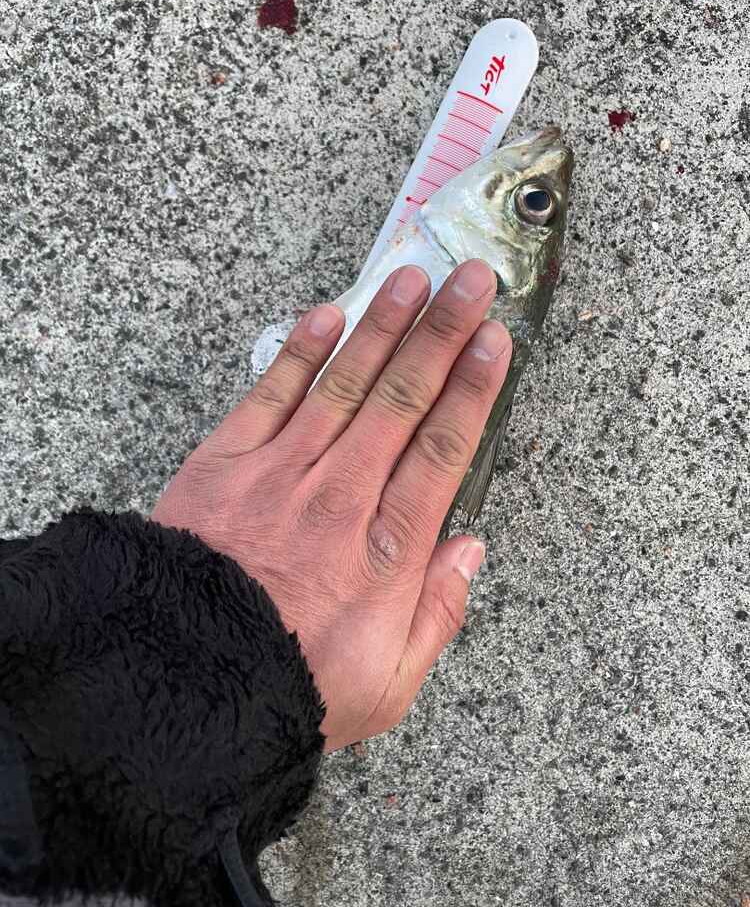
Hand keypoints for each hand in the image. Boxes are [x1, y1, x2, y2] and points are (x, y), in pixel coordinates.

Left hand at [151, 259, 510, 751]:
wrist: (180, 680)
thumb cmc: (293, 685)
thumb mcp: (388, 681)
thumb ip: (438, 612)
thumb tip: (470, 548)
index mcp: (386, 548)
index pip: (442, 448)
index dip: (473, 388)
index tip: (495, 339)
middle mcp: (341, 495)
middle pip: (402, 399)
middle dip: (442, 333)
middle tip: (472, 280)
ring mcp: (281, 471)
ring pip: (344, 385)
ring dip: (381, 326)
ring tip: (413, 277)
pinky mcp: (226, 462)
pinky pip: (269, 394)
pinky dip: (299, 352)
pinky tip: (327, 314)